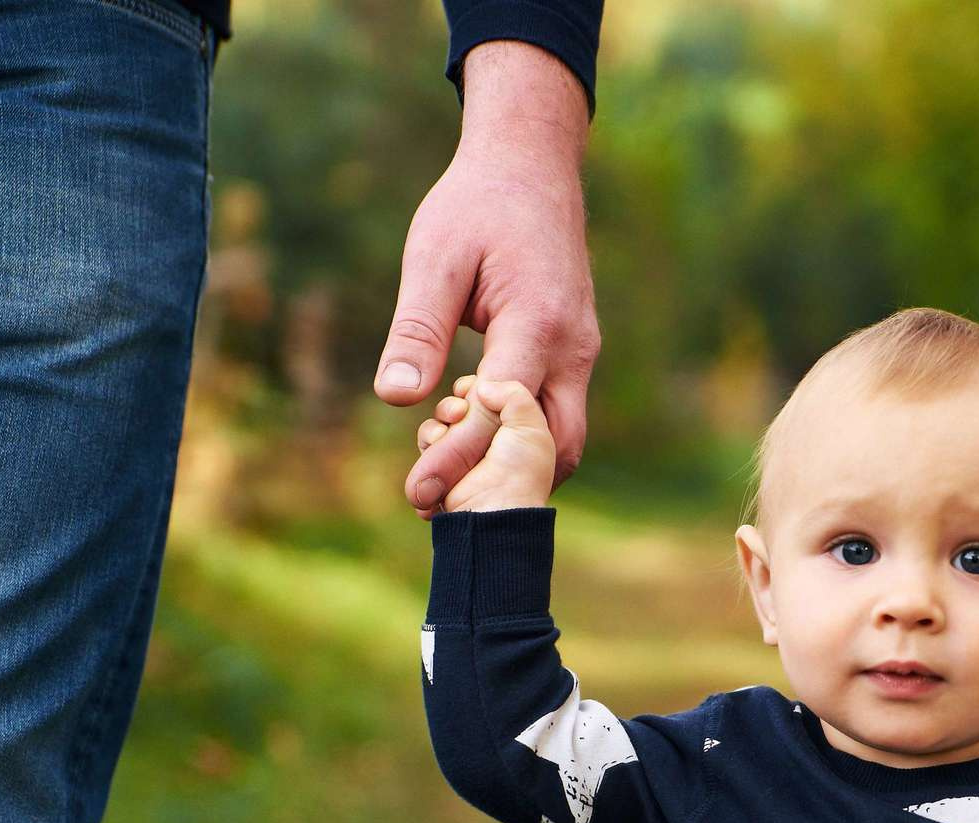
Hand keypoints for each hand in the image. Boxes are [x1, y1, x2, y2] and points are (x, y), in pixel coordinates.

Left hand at [376, 41, 598, 515]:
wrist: (531, 168)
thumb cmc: (477, 208)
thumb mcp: (433, 258)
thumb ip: (417, 329)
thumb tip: (396, 399)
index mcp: (538, 324)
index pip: (502, 414)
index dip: (460, 459)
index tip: (418, 494)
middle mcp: (574, 349)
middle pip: (554, 449)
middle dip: (500, 482)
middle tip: (437, 496)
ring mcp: (582, 355)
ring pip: (561, 439)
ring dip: (511, 464)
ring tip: (445, 464)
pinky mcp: (576, 356)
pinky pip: (556, 415)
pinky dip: (518, 439)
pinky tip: (466, 431)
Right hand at [408, 375, 557, 513]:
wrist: (494, 510)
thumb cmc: (519, 470)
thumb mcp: (531, 424)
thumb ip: (513, 393)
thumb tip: (485, 387)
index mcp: (516, 430)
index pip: (491, 397)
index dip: (480, 388)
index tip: (478, 389)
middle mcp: (490, 442)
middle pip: (463, 405)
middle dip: (456, 403)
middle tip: (460, 411)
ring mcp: (465, 457)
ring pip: (443, 422)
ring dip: (441, 420)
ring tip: (446, 430)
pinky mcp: (443, 470)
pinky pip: (428, 443)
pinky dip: (430, 440)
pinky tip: (438, 442)